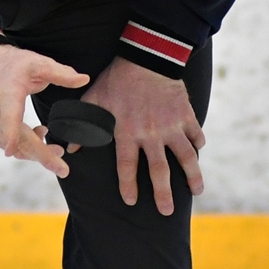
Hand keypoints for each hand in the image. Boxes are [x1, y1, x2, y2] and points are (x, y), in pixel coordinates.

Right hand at [0, 45, 88, 178]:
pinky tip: (40, 135)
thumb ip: (61, 74)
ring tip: (58, 149)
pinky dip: (27, 147)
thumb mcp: (37, 63)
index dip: (10, 134)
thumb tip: (84, 79)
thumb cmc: (11, 65)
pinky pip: (11, 147)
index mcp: (7, 96)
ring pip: (15, 148)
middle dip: (41, 155)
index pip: (8, 117)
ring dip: (37, 153)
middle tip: (63, 167)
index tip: (11, 150)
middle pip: (18, 141)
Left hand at [81, 56, 205, 215]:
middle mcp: (151, 135)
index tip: (131, 201)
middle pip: (159, 171)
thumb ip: (82, 124)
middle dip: (163, 194)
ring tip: (197, 191)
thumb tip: (68, 145)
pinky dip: (198, 143)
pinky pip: (195, 134)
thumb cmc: (117, 79)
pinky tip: (199, 152)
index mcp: (127, 133)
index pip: (127, 167)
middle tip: (166, 211)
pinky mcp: (186, 115)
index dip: (128, 186)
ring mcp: (172, 126)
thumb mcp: (94, 100)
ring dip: (192, 175)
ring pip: (185, 157)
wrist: (146, 56)